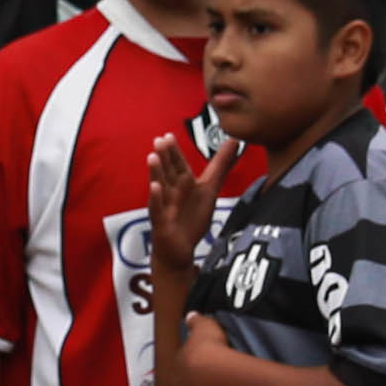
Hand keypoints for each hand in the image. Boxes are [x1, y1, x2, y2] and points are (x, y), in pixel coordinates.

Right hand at [143, 128, 215, 279]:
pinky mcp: (162, 223)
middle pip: (167, 172)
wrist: (181, 250)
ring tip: (152, 157)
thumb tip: (234, 140)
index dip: (173, 151)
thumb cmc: (191, 218)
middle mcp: (171, 192)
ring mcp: (164, 206)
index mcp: (181, 184)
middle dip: (164, 157)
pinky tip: (155, 188)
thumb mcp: (209, 189)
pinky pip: (157, 209)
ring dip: (156, 173)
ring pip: (159, 187)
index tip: (168, 135)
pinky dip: (156, 199)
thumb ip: (220, 165)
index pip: (177, 164)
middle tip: (159, 140)